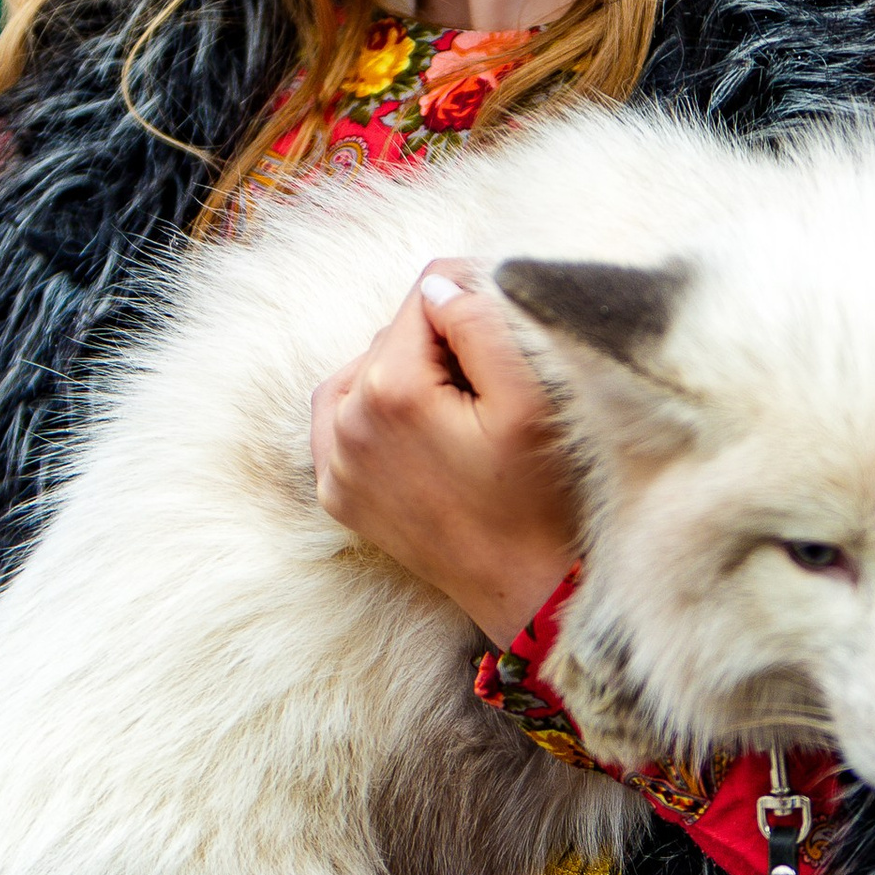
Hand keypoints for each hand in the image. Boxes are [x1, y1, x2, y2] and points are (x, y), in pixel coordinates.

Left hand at [311, 259, 580, 649]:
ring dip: (408, 375)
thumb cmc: (541, 497)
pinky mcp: (337, 494)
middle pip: (394, 336)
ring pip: (365, 372)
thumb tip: (439, 283)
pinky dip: (375, 411)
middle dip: (441, 348)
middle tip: (492, 391)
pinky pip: (342, 421)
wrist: (528, 591)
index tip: (506, 344)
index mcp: (389, 390)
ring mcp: (334, 464)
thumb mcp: (530, 396)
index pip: (426, 296)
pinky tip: (420, 429)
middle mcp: (344, 423)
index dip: (474, 304)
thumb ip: (481, 320)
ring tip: (460, 413)